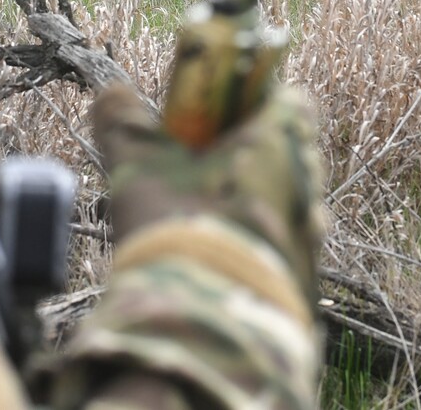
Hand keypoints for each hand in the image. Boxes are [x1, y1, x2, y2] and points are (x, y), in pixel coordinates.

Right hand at [92, 83, 325, 296]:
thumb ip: (125, 123)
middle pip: (280, 149)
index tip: (209, 114)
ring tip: (194, 216)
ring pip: (278, 197)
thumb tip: (110, 92)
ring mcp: (310, 233)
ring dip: (242, 199)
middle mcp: (307, 182)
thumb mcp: (140, 166)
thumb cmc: (180, 230)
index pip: (287, 95)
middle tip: (190, 167)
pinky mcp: (302, 278)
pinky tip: (209, 255)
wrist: (209, 328)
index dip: (247, 100)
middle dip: (239, 153)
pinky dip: (248, 241)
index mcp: (282, 140)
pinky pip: (277, 244)